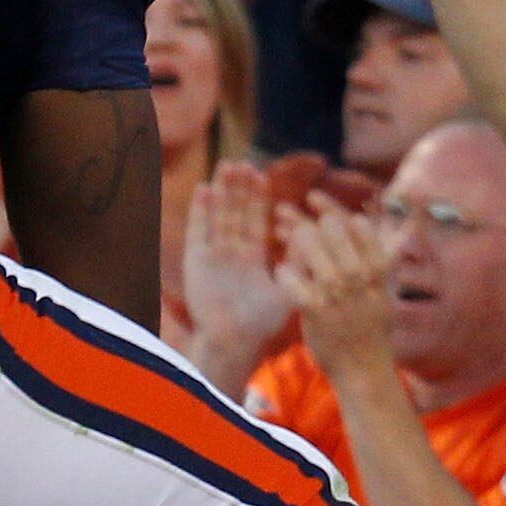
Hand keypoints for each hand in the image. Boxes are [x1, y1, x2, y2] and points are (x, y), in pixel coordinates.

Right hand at [183, 159, 288, 367]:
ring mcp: (212, 257)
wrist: (233, 342)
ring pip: (217, 217)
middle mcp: (230, 255)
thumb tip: (310, 232)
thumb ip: (299, 260)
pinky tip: (204, 188)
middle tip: (242, 163)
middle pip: (234, 214)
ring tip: (225, 165)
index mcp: (251, 260)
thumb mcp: (288, 288)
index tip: (261, 174)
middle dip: (238, 189)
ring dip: (220, 192)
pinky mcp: (195, 263)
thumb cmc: (261, 323)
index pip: (254, 221)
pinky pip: (197, 232)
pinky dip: (199, 211)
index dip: (256, 198)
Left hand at [276, 194, 393, 379]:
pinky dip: (286, 273)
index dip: (329, 207)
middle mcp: (360, 275)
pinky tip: (280, 269)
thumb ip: (392, 252)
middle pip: (330, 230)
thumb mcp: (389, 285)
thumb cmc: (372, 325)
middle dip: (304, 218)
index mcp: (379, 265)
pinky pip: (296, 282)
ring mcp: (339, 293)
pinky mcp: (318, 312)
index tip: (312, 198)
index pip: (353, 223)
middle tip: (283, 212)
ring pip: (311, 249)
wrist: (365, 368)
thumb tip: (415, 216)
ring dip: (291, 237)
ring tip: (278, 232)